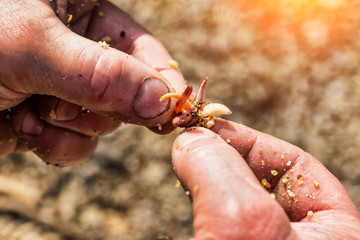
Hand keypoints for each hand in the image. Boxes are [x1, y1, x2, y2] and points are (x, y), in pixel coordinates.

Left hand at [0, 0, 184, 165]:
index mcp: (81, 12)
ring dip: (71, 126)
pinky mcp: (50, 125)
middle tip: (67, 101)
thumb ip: (101, 74)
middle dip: (99, 104)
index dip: (164, 79)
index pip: (142, 47)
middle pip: (127, 92)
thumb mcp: (34, 44)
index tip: (181, 109)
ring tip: (31, 109)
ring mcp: (66, 92)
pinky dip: (56, 146)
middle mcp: (80, 53)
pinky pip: (79, 147)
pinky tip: (23, 127)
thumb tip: (161, 104)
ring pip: (104, 125)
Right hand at [172, 119, 359, 239]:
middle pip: (266, 178)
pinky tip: (188, 191)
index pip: (298, 166)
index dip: (251, 140)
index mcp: (337, 234)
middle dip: (226, 156)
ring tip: (186, 165)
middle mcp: (306, 239)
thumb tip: (192, 138)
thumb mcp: (242, 222)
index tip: (210, 126)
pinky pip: (224, 219)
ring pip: (241, 198)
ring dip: (211, 177)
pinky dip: (204, 201)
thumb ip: (219, 168)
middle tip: (192, 141)